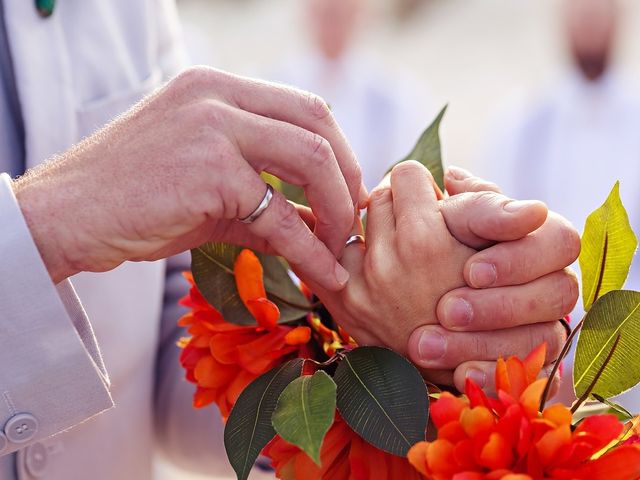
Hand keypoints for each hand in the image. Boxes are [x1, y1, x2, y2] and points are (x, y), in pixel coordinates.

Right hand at [13, 67, 364, 288]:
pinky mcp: (208, 169)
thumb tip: (321, 224)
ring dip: (337, 209)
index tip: (348, 195)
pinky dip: (309, 247)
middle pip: (319, 123)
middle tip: (353, 222)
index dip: (339, 152)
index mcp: (219, 89)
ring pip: (311, 157)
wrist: (66, 217)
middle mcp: (219, 95)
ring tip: (340, 251)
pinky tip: (322, 273)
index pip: (306, 107)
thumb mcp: (209, 190)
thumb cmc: (134, 203)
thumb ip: (266, 197)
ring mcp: (213, 126)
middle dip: (348, 177)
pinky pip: (279, 212)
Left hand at [304, 162, 578, 392]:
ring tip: (399, 255)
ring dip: (373, 231)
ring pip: (352, 219)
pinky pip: (326, 250)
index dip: (423, 189)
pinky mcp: (341, 302)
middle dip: (398, 208)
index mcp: (425, 240)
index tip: (431, 207)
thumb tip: (448, 173)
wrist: (461, 365)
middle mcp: (386, 261)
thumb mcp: (499, 249)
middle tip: (418, 231)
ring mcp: (359, 285)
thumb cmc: (489, 299)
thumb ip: (481, 200)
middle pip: (378, 195)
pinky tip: (365, 264)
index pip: (406, 174)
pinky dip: (343, 251)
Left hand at [411, 166, 579, 391]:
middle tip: (446, 310)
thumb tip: (452, 177)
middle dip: (497, 306)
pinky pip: (525, 380)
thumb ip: (458, 201)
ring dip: (479, 344)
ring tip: (423, 343)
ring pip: (539, 341)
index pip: (560, 241)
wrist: (427, 303)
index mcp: (542, 239)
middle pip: (558, 293)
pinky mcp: (530, 364)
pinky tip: (455, 375)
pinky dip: (488, 378)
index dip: (517, 258)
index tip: (470, 272)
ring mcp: (545, 326)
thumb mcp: (454, 220)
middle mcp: (552, 282)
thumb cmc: (445, 242)